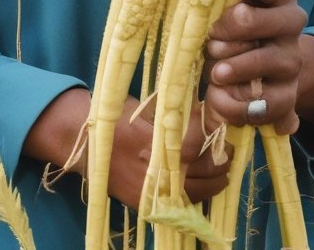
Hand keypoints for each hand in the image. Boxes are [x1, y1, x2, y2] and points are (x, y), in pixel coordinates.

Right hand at [23, 89, 231, 209]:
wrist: (83, 143)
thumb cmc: (116, 117)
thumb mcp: (147, 108)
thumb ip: (175, 114)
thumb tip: (205, 113)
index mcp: (156, 140)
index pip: (198, 141)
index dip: (214, 135)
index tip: (222, 126)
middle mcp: (156, 168)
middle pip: (204, 169)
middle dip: (222, 159)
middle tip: (230, 150)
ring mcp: (151, 189)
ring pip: (197, 192)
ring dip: (215, 182)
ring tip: (223, 170)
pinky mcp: (145, 203)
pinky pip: (180, 204)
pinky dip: (195, 196)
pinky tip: (204, 186)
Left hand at [204, 0, 307, 134]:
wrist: (265, 71)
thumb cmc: (236, 31)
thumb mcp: (231, 11)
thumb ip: (223, 2)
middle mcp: (291, 24)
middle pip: (257, 21)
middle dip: (230, 29)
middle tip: (212, 39)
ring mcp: (292, 61)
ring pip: (261, 61)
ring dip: (232, 67)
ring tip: (216, 72)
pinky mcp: (287, 96)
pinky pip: (259, 103)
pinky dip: (232, 102)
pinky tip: (218, 97)